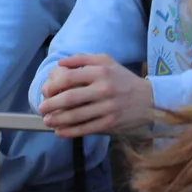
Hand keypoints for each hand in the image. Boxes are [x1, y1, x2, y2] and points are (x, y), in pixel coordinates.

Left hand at [37, 54, 155, 137]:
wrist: (149, 99)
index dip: (53, 85)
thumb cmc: (122, 79)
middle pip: (70, 98)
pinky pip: (86, 128)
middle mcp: (103, 89)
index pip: (70, 78)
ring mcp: (107, 108)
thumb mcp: (106, 61)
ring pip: (77, 116)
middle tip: (41, 108)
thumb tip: (60, 63)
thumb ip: (82, 59)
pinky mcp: (111, 123)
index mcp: (100, 72)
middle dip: (51, 105)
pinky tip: (60, 132)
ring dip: (58, 120)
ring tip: (47, 121)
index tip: (45, 91)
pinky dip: (71, 132)